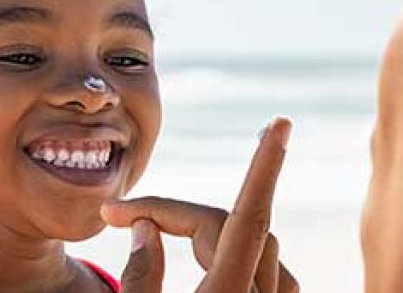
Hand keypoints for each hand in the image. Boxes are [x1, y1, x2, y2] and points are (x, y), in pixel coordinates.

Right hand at [103, 117, 298, 292]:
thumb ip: (140, 277)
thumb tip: (144, 227)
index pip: (249, 218)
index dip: (264, 166)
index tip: (281, 124)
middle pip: (233, 229)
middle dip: (177, 213)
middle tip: (121, 215)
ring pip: (262, 247)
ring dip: (219, 229)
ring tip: (161, 227)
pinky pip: (272, 276)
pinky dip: (247, 254)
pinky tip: (215, 256)